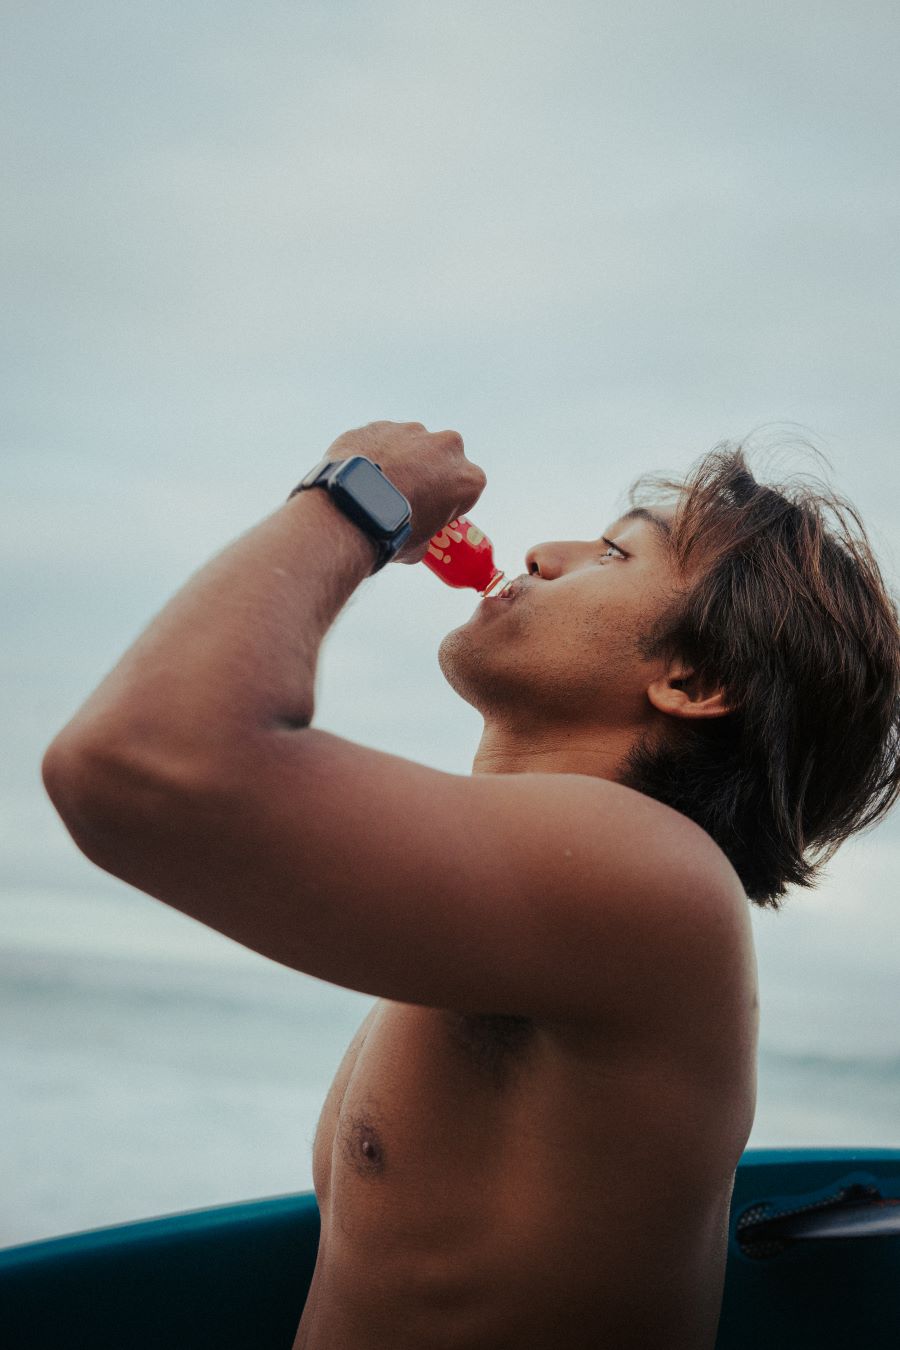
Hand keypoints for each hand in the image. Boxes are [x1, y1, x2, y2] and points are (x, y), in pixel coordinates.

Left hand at [321, 421, 486, 563]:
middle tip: (407, 497)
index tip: (432, 512)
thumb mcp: (418, 547)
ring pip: (412, 445)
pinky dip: (375, 454)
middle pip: (443, 459)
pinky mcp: (381, 424)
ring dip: (401, 462)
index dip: (449, 501)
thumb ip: (425, 535)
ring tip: (378, 487)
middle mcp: (447, 447)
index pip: (467, 489)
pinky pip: (383, 440)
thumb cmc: (389, 530)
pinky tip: (361, 475)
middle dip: (429, 473)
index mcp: (467, 479)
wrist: (350, 507)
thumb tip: (415, 540)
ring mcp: (413, 431)